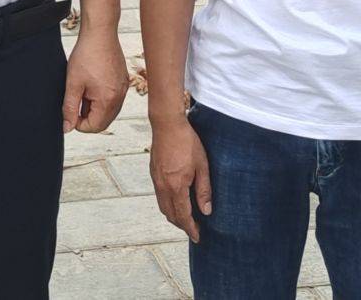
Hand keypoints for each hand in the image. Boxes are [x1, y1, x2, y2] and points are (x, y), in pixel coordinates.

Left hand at [62, 28, 127, 133]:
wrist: (100, 32)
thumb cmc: (86, 55)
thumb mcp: (73, 83)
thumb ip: (69, 108)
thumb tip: (67, 128)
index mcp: (108, 100)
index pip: (95, 126)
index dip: (78, 124)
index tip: (70, 111)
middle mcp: (120, 96)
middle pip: (103, 122)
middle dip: (88, 117)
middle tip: (76, 101)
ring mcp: (124, 88)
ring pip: (109, 111)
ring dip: (95, 108)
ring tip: (83, 90)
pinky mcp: (124, 80)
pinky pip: (114, 99)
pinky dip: (102, 98)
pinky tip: (92, 84)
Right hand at [149, 113, 211, 240]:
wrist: (167, 124)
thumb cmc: (187, 142)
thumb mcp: (202, 165)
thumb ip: (204, 190)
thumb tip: (206, 211)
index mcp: (176, 187)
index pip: (183, 216)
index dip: (190, 229)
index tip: (197, 237)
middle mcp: (163, 187)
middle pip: (171, 215)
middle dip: (182, 225)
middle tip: (194, 229)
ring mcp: (156, 181)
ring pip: (163, 207)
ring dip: (174, 216)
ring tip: (186, 218)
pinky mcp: (153, 174)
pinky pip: (159, 197)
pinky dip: (168, 205)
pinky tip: (176, 200)